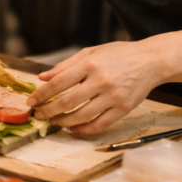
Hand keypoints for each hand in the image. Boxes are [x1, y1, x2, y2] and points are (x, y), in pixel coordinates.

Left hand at [25, 40, 166, 132]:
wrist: (150, 61)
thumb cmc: (118, 54)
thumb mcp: (90, 52)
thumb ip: (65, 65)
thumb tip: (43, 77)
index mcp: (90, 64)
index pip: (58, 83)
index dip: (41, 95)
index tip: (31, 102)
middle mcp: (101, 81)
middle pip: (66, 102)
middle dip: (48, 111)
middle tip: (38, 115)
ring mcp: (113, 97)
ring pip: (81, 116)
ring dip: (63, 121)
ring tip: (54, 121)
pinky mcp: (123, 109)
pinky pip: (99, 125)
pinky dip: (83, 129)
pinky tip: (73, 127)